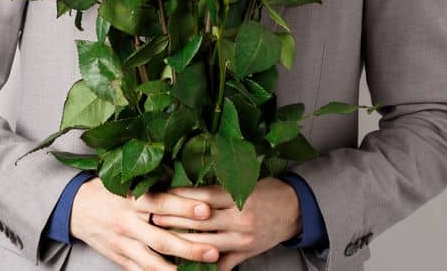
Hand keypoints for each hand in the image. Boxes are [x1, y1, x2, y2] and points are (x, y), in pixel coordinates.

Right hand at [70, 177, 220, 269]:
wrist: (76, 208)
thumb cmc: (112, 190)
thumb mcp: (132, 182)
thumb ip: (160, 186)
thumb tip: (194, 186)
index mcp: (133, 200)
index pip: (162, 203)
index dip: (185, 207)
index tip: (207, 210)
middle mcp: (128, 223)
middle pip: (161, 239)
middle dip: (189, 247)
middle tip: (213, 251)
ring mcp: (123, 243)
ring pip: (151, 261)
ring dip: (175, 270)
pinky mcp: (119, 258)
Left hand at [154, 178, 302, 270]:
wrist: (296, 210)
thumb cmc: (268, 192)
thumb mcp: (247, 185)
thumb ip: (219, 192)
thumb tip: (185, 193)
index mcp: (240, 197)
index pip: (202, 196)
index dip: (178, 197)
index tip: (159, 195)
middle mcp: (240, 218)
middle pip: (198, 220)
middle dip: (171, 218)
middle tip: (150, 216)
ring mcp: (241, 239)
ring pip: (203, 243)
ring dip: (179, 241)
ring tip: (159, 237)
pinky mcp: (244, 254)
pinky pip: (218, 264)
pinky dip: (199, 264)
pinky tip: (182, 262)